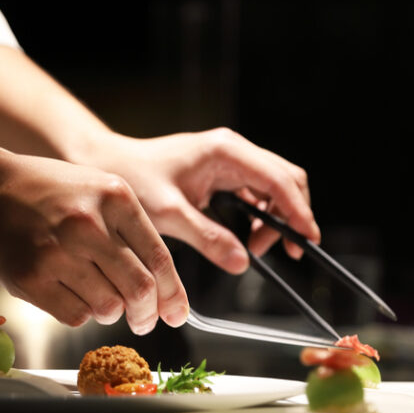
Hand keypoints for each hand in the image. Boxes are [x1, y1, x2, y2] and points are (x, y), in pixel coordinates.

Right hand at [0, 156, 188, 333]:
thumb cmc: (51, 195)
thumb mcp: (100, 193)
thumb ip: (132, 233)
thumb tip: (164, 290)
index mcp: (115, 198)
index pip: (159, 260)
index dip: (172, 295)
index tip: (176, 314)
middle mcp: (88, 224)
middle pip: (139, 289)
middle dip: (146, 315)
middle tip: (143, 321)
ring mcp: (58, 252)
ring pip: (108, 307)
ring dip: (110, 313)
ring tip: (99, 299)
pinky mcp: (31, 277)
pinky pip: (76, 316)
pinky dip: (80, 314)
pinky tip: (71, 294)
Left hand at [80, 128, 319, 273]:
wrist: (107, 165)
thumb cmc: (132, 181)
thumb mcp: (169, 215)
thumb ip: (208, 238)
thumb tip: (242, 262)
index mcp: (225, 152)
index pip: (278, 179)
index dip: (298, 211)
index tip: (305, 240)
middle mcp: (233, 150)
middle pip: (285, 179)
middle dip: (291, 215)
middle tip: (284, 251)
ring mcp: (230, 160)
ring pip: (274, 187)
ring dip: (275, 218)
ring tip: (258, 249)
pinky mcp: (223, 173)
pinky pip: (256, 192)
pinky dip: (260, 216)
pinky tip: (247, 238)